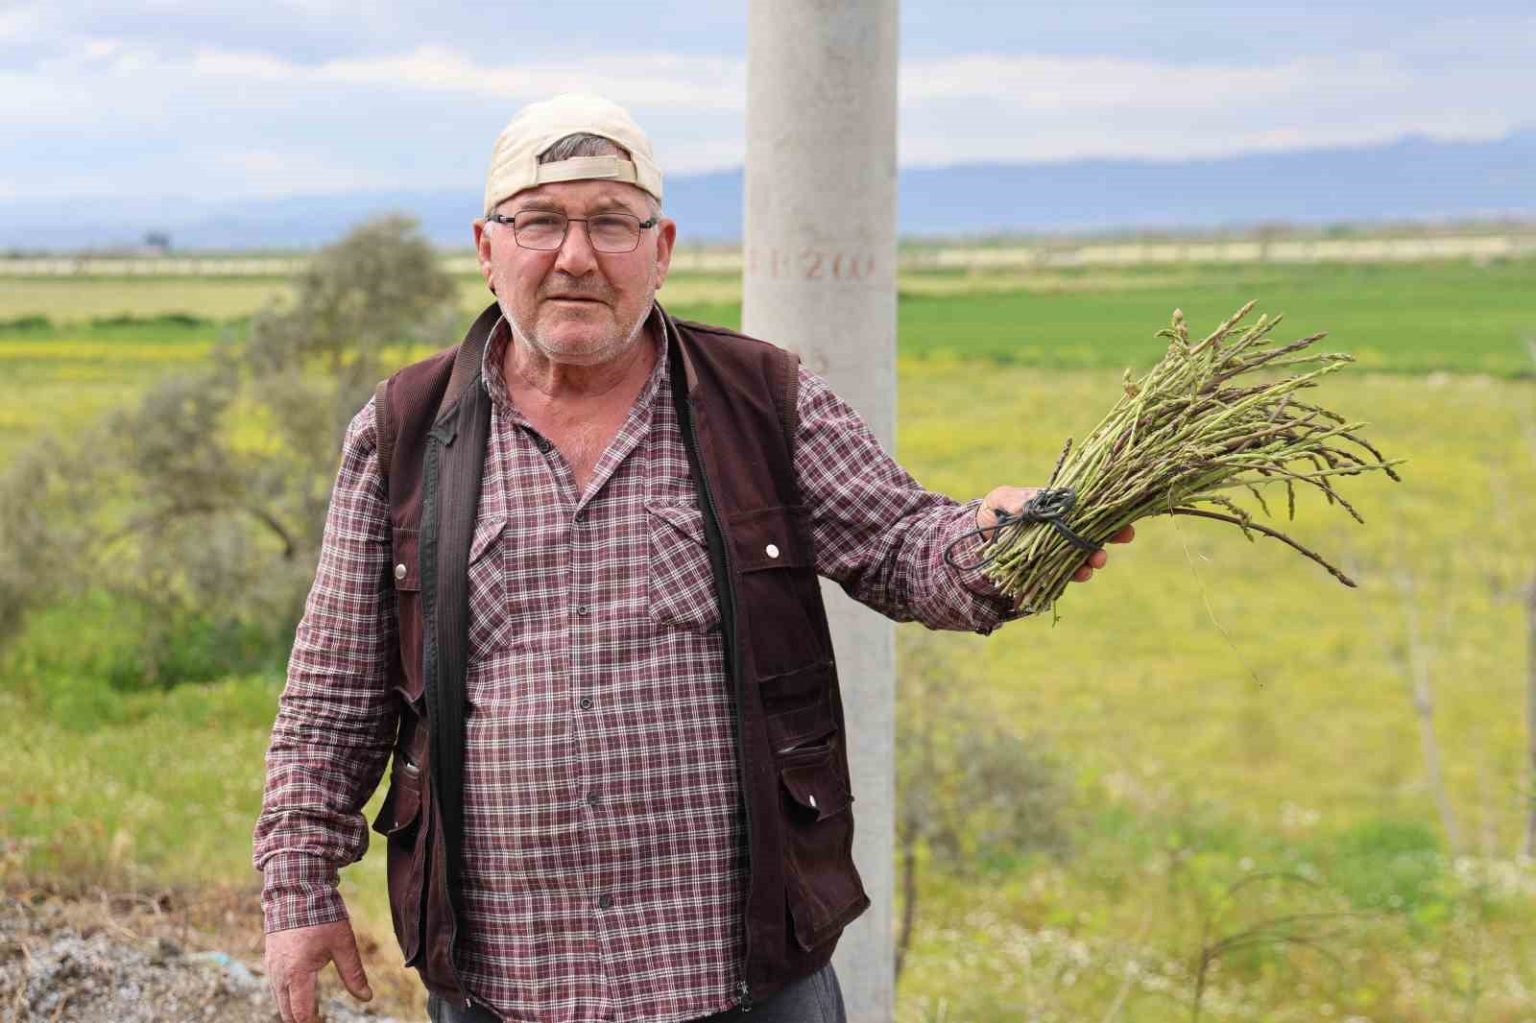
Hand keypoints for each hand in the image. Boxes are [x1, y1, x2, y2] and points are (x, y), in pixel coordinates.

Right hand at [264, 918, 372, 1022]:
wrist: (295, 891)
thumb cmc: (322, 916)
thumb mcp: (343, 944)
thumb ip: (354, 973)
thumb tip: (367, 997)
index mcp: (298, 973)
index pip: (301, 1013)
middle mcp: (280, 975)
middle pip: (287, 1012)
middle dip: (302, 1020)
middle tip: (319, 1020)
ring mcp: (271, 967)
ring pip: (279, 1000)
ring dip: (294, 1008)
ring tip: (313, 1011)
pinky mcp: (269, 959)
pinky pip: (276, 986)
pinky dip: (288, 995)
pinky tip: (302, 992)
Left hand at [977, 486, 1134, 583]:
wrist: (976, 542)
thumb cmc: (994, 512)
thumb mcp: (1001, 499)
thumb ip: (1015, 499)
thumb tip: (1030, 503)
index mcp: (1059, 509)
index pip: (1090, 508)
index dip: (1110, 511)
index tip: (1125, 513)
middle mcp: (1064, 530)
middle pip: (1095, 531)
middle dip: (1112, 535)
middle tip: (1123, 537)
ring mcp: (1058, 551)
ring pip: (1084, 554)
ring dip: (1094, 557)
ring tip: (1097, 561)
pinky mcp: (1049, 570)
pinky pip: (1066, 573)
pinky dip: (1075, 574)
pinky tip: (1081, 574)